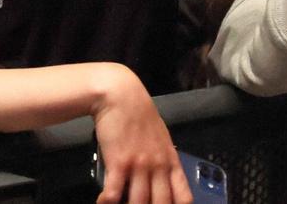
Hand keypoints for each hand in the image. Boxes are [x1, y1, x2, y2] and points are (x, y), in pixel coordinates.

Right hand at [90, 64, 191, 203]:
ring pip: (138, 202)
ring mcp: (138, 166)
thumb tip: (163, 175)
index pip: (183, 197)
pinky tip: (103, 201)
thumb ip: (163, 157)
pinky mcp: (118, 163)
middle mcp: (157, 167)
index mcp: (170, 160)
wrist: (121, 94)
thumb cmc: (139, 112)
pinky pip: (114, 193)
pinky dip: (107, 202)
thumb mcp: (160, 136)